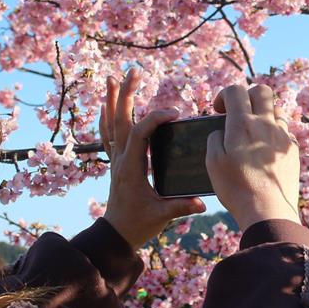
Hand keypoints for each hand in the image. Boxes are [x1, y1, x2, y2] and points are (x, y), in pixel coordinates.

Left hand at [99, 67, 205, 248]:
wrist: (117, 235)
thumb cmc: (139, 225)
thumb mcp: (162, 216)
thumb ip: (181, 206)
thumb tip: (202, 202)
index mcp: (132, 168)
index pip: (141, 134)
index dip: (156, 119)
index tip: (175, 113)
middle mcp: (120, 160)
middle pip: (120, 121)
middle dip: (126, 94)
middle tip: (133, 72)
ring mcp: (116, 160)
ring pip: (111, 124)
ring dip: (112, 100)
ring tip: (113, 78)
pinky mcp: (116, 163)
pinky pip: (107, 135)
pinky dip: (106, 118)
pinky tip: (106, 104)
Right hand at [206, 83, 301, 229]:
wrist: (267, 210)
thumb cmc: (236, 188)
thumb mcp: (213, 162)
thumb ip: (215, 138)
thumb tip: (222, 131)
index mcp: (242, 124)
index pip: (235, 90)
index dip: (224, 95)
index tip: (219, 110)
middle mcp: (265, 124)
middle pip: (262, 91)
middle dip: (247, 95)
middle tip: (238, 112)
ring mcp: (282, 136)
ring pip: (276, 110)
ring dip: (263, 114)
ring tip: (253, 132)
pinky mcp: (293, 150)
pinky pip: (285, 130)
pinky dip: (275, 132)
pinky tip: (266, 149)